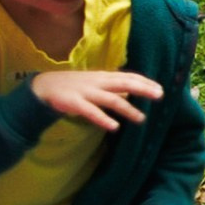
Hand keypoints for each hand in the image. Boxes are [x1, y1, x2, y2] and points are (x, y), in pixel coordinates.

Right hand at [31, 70, 162, 131]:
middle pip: (124, 84)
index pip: (128, 77)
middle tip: (160, 96)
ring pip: (111, 100)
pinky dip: (103, 119)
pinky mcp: (74, 103)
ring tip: (141, 119)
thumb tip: (131, 92)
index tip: (160, 88)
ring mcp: (86, 92)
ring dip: (128, 109)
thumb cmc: (73, 86)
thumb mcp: (94, 83)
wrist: (44, 86)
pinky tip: (114, 127)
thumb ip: (112, 87)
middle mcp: (97, 83)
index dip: (145, 82)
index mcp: (103, 77)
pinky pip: (91, 112)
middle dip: (143, 89)